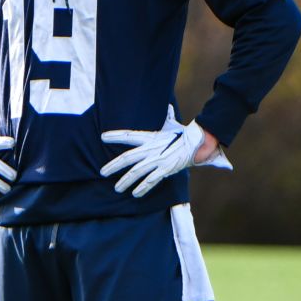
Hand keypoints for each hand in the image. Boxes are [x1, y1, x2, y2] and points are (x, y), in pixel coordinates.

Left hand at [100, 106, 229, 197]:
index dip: (115, 136)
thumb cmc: (183, 134)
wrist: (198, 142)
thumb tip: (168, 107)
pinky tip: (135, 194)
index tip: (103, 137)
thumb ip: (167, 117)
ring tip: (117, 188)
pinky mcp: (165, 170)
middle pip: (128, 158)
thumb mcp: (172, 125)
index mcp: (150, 137)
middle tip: (102, 172)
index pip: (129, 135)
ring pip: (137, 172)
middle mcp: (151, 149)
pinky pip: (151, 181)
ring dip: (125, 181)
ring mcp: (157, 160)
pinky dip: (142, 188)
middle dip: (114, 165)